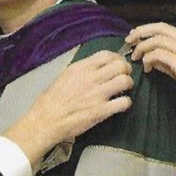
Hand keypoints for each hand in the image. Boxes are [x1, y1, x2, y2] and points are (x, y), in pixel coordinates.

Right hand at [4, 51, 133, 166]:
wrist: (46, 120)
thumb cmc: (51, 99)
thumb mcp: (64, 76)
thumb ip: (82, 70)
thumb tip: (96, 68)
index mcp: (80, 68)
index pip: (107, 55)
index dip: (116, 58)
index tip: (116, 65)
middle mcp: (91, 78)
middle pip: (120, 66)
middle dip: (126, 70)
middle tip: (123, 77)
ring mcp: (98, 94)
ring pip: (126, 81)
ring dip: (128, 85)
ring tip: (123, 90)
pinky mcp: (102, 111)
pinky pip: (124, 102)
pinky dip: (126, 103)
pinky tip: (119, 105)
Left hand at [125, 22, 175, 117]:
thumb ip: (167, 62)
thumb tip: (150, 59)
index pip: (165, 27)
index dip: (147, 30)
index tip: (134, 37)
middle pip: (159, 28)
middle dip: (140, 32)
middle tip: (128, 41)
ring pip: (157, 40)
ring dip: (142, 48)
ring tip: (136, 58)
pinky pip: (158, 54)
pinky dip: (148, 59)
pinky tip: (147, 68)